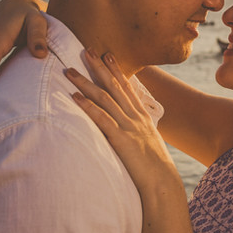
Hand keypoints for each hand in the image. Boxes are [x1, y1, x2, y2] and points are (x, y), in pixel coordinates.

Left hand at [66, 50, 183, 196]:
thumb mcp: (148, 145)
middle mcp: (135, 117)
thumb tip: (129, 131)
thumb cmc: (154, 169)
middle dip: (99, 67)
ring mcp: (128, 127)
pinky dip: (87, 106)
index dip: (116, 70)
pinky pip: (102, 119)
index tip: (107, 55)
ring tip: (70, 70)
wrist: (162, 183)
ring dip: (85, 82)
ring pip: (104, 98)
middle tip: (86, 49)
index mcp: (142, 118)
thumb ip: (137, 133)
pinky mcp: (121, 139)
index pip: (127, 87)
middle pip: (114, 86)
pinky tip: (75, 97)